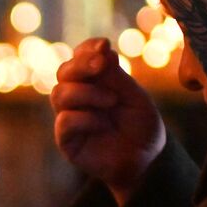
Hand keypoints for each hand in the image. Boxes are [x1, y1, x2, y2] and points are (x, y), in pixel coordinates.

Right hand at [51, 38, 165, 205]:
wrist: (147, 160)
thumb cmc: (140, 126)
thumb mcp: (134, 96)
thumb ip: (115, 76)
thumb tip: (103, 49)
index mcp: (93, 81)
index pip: (80, 57)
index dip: (88, 49)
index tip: (105, 46)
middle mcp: (77, 96)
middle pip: (64, 71)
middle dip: (82, 65)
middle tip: (102, 65)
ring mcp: (70, 117)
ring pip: (59, 93)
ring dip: (87, 92)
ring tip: (112, 101)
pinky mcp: (67, 141)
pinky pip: (64, 122)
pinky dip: (85, 118)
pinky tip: (103, 124)